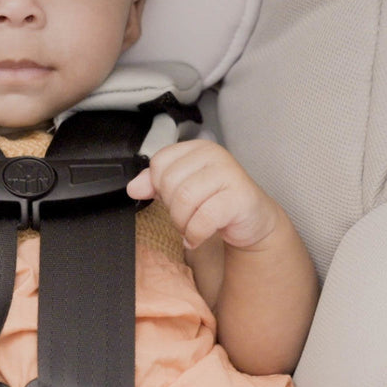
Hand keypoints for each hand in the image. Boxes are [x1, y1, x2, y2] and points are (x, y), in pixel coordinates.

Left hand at [127, 140, 279, 251]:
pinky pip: (203, 219)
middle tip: (185, 217)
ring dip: (182, 223)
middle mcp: (214, 155)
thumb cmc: (216, 202)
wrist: (252, 221)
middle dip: (171, 208)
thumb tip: (134, 187)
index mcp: (198, 149)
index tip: (172, 198)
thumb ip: (156, 184)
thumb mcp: (183, 189)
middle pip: (169, 182)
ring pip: (184, 199)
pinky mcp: (239, 197)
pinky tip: (197, 237)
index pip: (160, 162)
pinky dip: (195, 234)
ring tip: (190, 228)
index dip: (159, 187)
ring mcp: (229, 174)